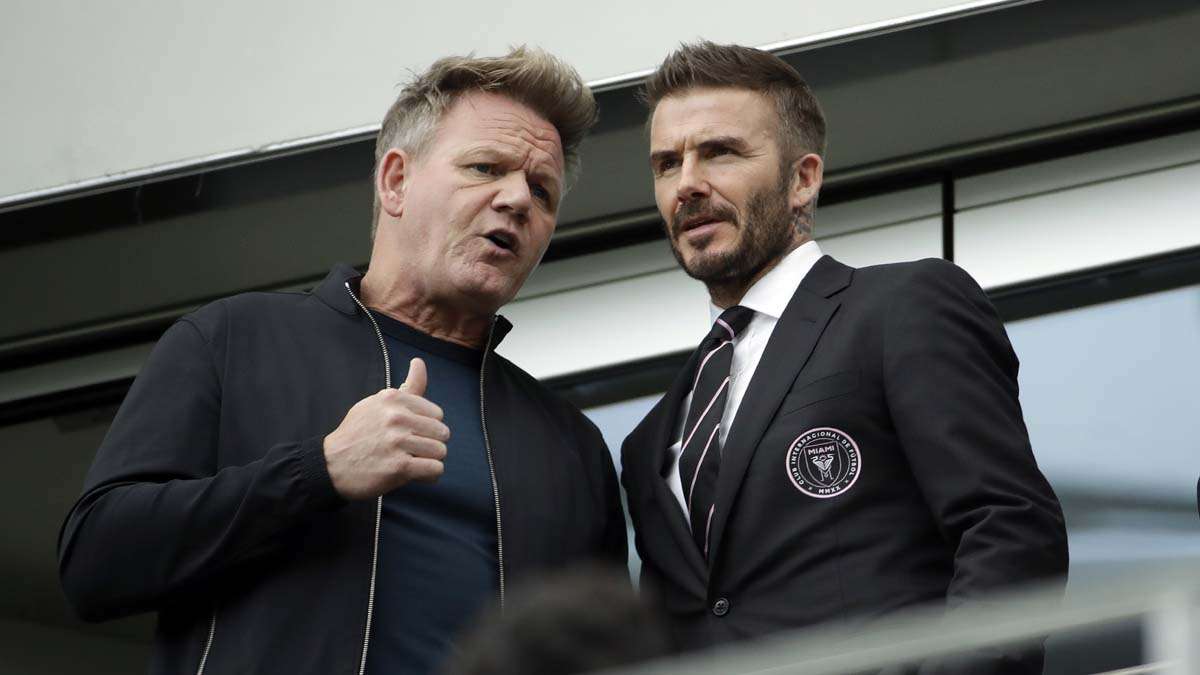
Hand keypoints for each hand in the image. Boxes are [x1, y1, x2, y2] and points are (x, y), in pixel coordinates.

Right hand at [323, 358, 449, 499]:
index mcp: (393, 399)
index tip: (412, 434)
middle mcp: (397, 417)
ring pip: (440, 451)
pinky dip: (430, 475)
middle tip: (413, 451)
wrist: (331, 465)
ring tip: (414, 462)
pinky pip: (435, 469)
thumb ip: (407, 387)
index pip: (436, 414)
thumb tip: (419, 362)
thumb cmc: (358, 433)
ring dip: (431, 460)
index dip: (427, 427)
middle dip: (432, 444)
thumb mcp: (378, 403)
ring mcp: (398, 442)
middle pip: (441, 432)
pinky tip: (416, 474)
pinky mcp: (399, 467)